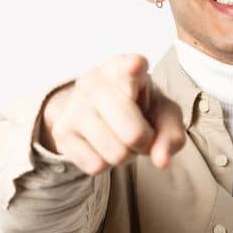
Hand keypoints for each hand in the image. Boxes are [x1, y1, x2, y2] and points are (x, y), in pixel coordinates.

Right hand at [40, 53, 187, 173]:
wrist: (97, 108)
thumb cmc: (141, 106)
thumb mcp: (164, 113)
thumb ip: (172, 134)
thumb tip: (161, 161)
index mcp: (124, 68)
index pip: (130, 67)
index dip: (134, 69)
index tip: (136, 66)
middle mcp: (94, 82)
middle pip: (133, 134)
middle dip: (145, 143)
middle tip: (142, 134)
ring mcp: (74, 106)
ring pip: (115, 154)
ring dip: (126, 155)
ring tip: (121, 137)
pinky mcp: (61, 131)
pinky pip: (95, 166)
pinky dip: (106, 163)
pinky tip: (103, 144)